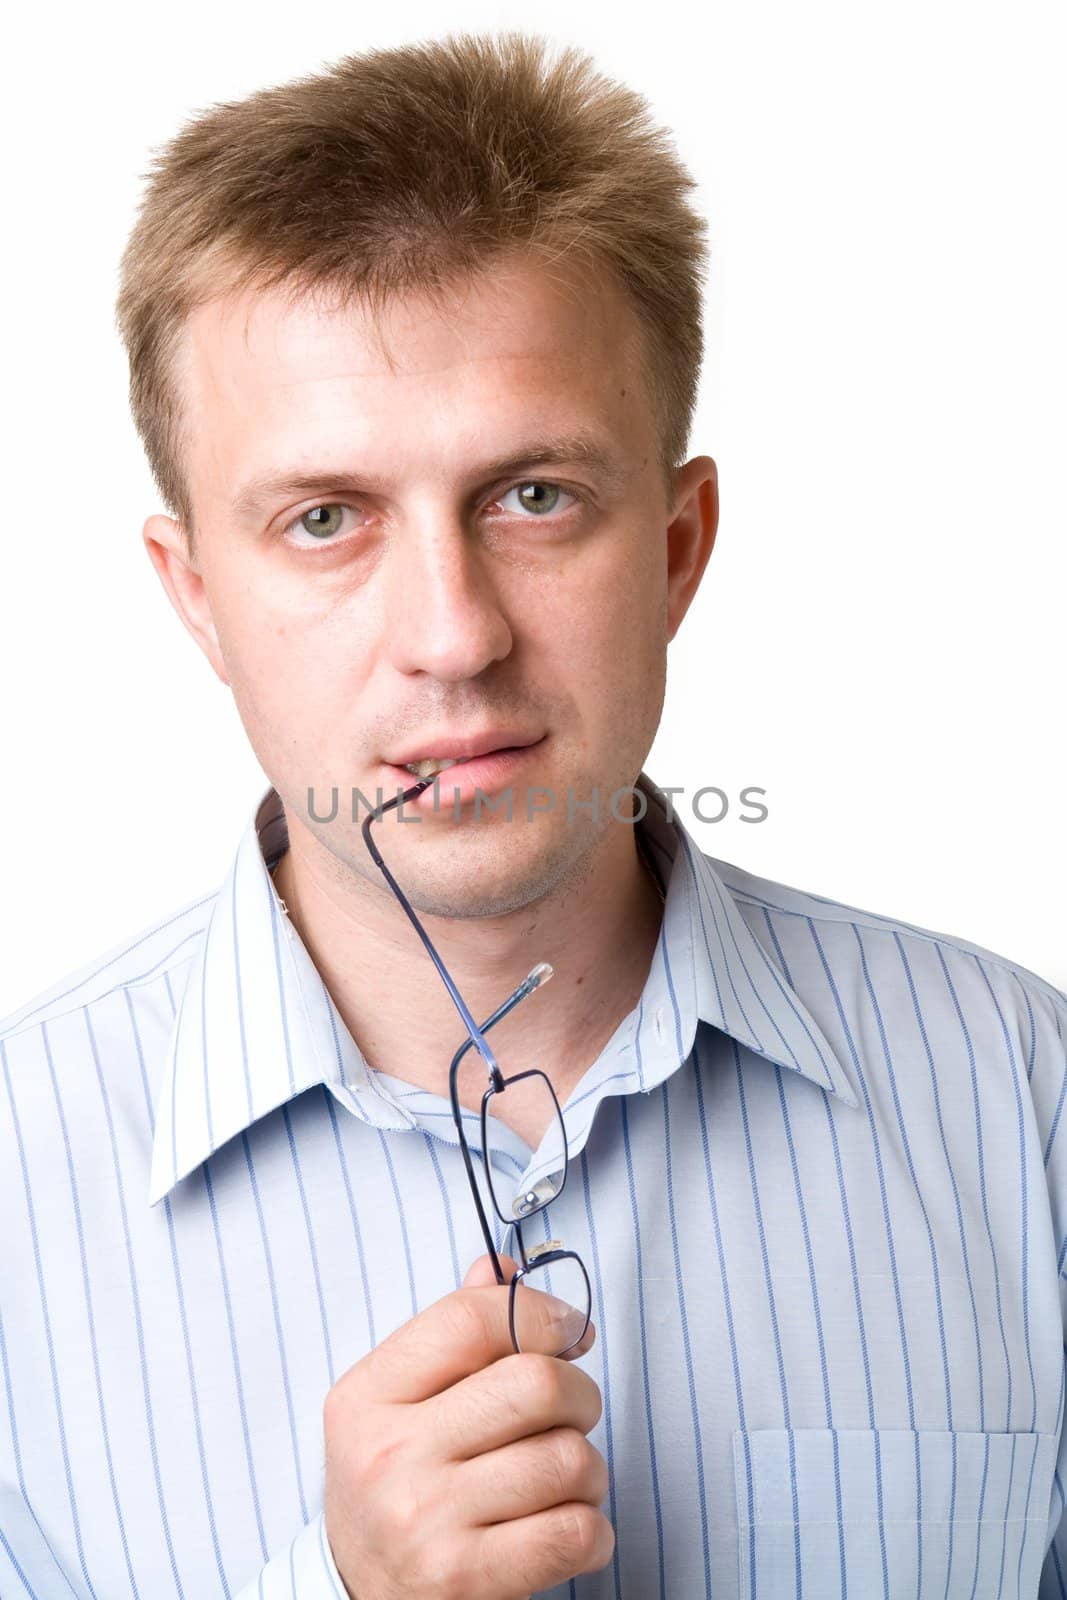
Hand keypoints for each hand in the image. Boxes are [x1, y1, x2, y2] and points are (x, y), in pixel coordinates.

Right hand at [323, 1252, 613, 1598]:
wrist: (352, 1595)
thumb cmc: (390, 1485)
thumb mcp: (394, 1402)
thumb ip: (450, 1331)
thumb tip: (503, 1269)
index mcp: (369, 1395)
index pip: (469, 1320)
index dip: (539, 1313)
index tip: (568, 1329)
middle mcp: (391, 1454)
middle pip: (534, 1384)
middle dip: (579, 1391)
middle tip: (572, 1409)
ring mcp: (426, 1521)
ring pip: (566, 1458)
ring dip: (589, 1467)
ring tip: (566, 1477)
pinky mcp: (465, 1580)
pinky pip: (574, 1532)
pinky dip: (593, 1528)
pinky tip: (567, 1524)